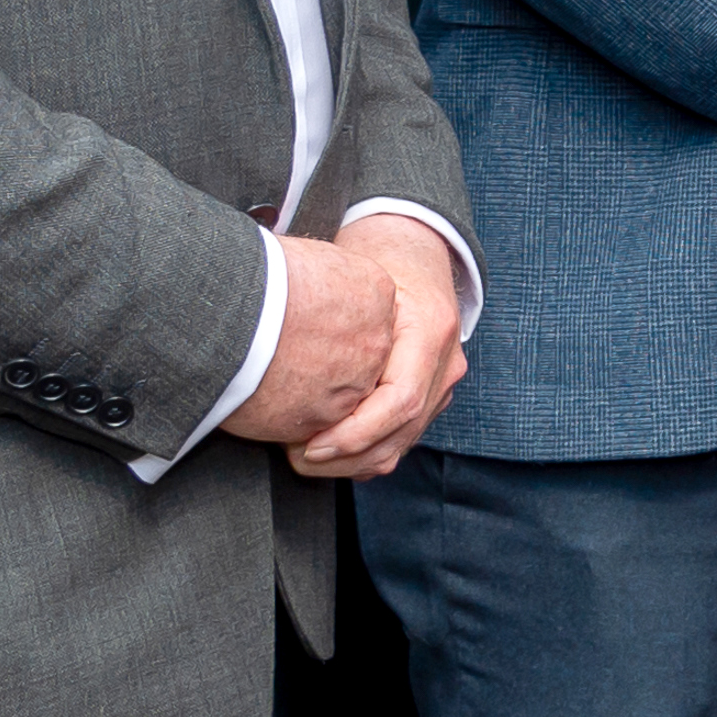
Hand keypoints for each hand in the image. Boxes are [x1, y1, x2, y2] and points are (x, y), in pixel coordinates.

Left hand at [228, 216, 468, 478]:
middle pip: (401, 434)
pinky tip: (327, 449)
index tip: (309, 445)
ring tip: (304, 456)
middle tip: (296, 457)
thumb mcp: (353, 277)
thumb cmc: (376, 262)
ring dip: (351, 463)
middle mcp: (447, 362)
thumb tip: (269, 354)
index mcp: (430, 330)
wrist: (417, 252)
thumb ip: (329, 317)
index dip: (354, 433)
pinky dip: (362, 455)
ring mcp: (445, 382)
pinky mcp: (433, 397)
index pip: (401, 401)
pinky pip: (400, 440)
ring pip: (402, 446)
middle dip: (346, 458)